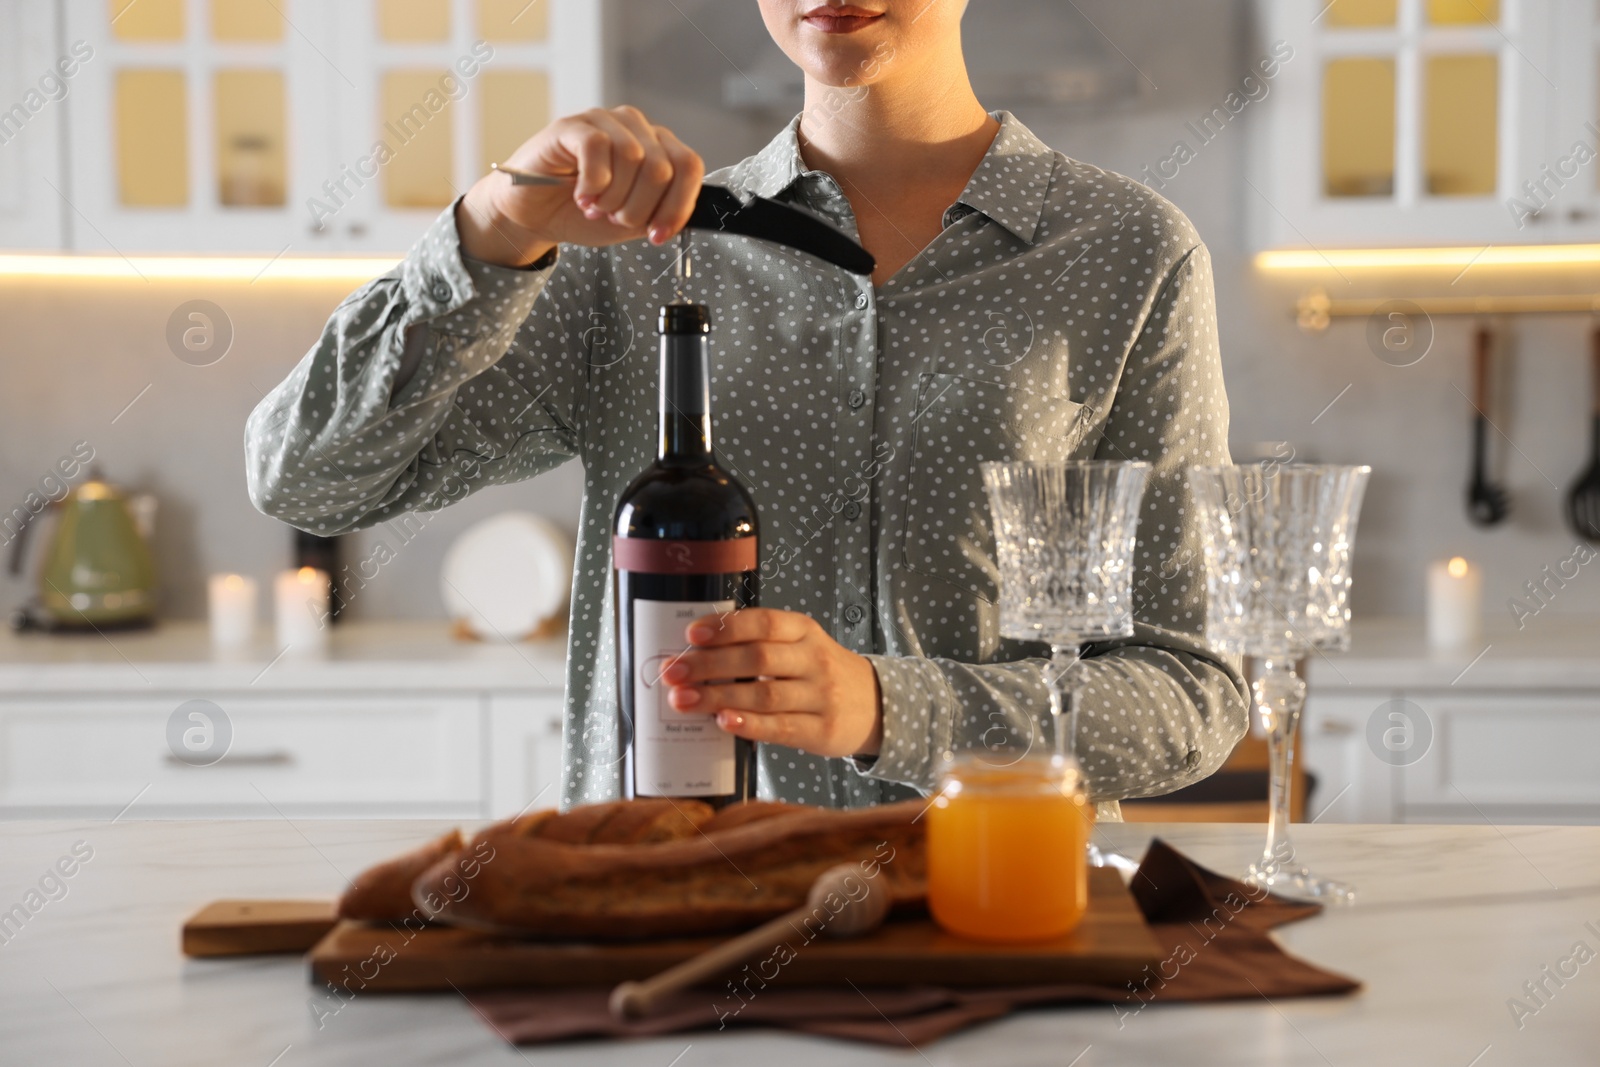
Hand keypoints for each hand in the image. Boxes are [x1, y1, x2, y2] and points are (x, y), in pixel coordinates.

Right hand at [456, 105, 704, 266]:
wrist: (533, 216)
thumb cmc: (582, 214)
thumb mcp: (632, 222)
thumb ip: (660, 214)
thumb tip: (685, 215)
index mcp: (656, 148)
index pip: (688, 166)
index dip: (678, 206)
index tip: (656, 235)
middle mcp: (635, 128)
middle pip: (662, 168)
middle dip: (638, 208)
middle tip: (613, 217)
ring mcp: (604, 121)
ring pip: (633, 157)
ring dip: (614, 198)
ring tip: (594, 207)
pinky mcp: (572, 125)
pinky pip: (598, 148)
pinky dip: (593, 184)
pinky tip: (581, 196)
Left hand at [662, 608, 882, 758]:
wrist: (876, 706)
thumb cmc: (820, 674)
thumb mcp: (800, 647)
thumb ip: (759, 646)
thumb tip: (697, 653)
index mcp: (804, 631)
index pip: (763, 623)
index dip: (726, 628)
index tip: (691, 635)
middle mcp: (815, 660)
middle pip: (757, 659)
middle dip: (709, 665)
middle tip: (673, 672)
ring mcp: (821, 696)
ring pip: (764, 694)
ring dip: (718, 697)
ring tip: (683, 701)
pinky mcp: (822, 730)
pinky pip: (780, 727)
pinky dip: (749, 723)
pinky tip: (723, 722)